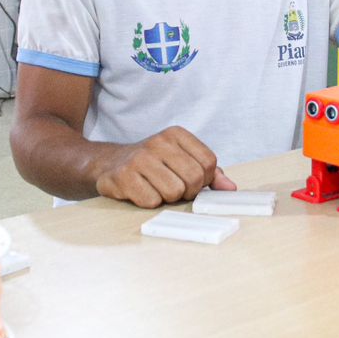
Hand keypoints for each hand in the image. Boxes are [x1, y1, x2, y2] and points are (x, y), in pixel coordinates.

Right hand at [93, 126, 236, 208]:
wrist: (108, 163)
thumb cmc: (152, 164)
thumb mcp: (181, 160)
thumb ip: (210, 173)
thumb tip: (230, 188)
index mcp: (176, 134)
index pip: (209, 163)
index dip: (204, 180)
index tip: (191, 181)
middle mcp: (158, 142)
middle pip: (194, 179)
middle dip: (187, 191)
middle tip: (173, 188)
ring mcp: (139, 158)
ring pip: (174, 192)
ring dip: (168, 198)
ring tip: (156, 189)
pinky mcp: (122, 176)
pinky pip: (152, 201)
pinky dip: (149, 203)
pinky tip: (140, 192)